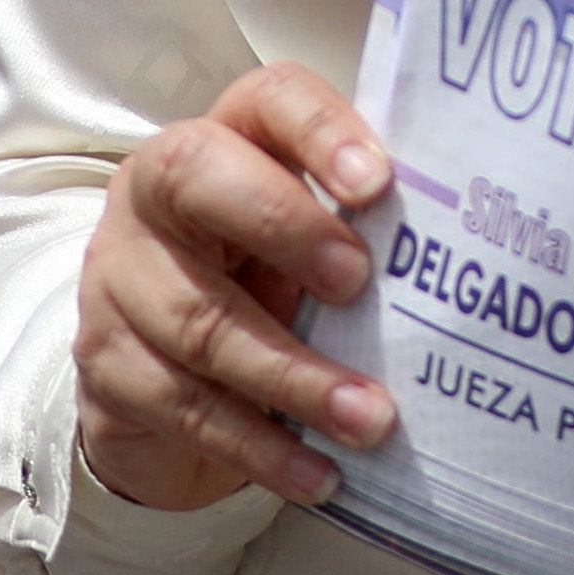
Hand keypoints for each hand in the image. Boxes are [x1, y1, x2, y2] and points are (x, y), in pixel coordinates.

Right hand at [77, 64, 394, 514]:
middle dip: (286, 227)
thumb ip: (360, 232)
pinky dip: (262, 446)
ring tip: (372, 418)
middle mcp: (153, 195)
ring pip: (200, 320)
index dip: (320, 131)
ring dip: (296, 376)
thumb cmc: (259, 287)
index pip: (266, 101)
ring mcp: (118, 279)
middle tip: (360, 284)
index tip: (379, 182)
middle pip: (199, 180)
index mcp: (221, 139)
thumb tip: (466, 259)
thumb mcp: (305, 246)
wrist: (160, 379)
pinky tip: (319, 473)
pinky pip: (187, 408)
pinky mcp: (107, 367)